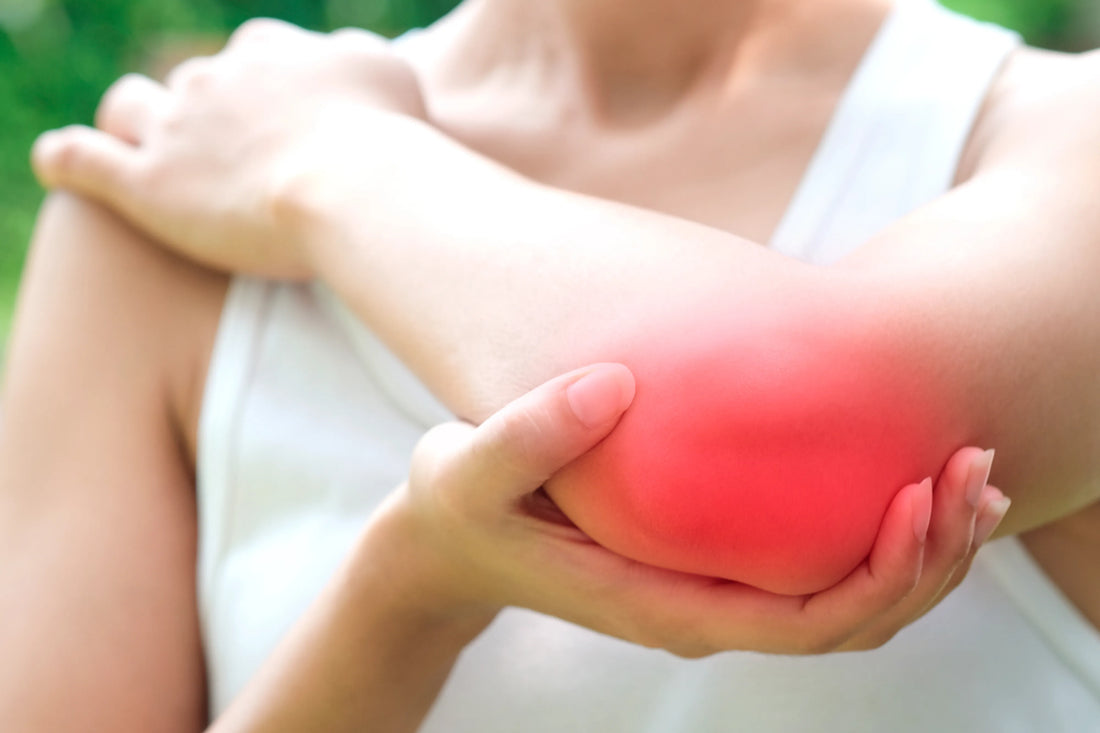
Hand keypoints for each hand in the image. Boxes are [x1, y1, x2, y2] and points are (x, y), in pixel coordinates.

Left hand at [31, 19, 422, 278]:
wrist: (356, 186)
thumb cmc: (391, 140)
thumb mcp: (391, 77)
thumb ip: (359, 61)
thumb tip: (348, 64)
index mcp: (269, 51)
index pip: (253, 56)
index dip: (263, 90)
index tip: (283, 124)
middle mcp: (216, 78)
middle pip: (195, 84)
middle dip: (209, 115)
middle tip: (237, 162)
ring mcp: (176, 128)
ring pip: (133, 107)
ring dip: (139, 124)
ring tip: (153, 154)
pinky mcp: (147, 184)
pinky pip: (80, 159)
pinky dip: (66, 160)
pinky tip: (62, 164)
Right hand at [371, 362, 1008, 656]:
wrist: (446, 541)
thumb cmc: (458, 509)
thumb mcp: (465, 472)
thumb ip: (528, 433)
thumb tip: (614, 383)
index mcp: (661, 606)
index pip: (799, 624)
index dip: (876, 576)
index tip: (916, 497)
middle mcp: (701, 610)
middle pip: (850, 621)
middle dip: (927, 563)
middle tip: (973, 475)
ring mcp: (710, 588)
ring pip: (846, 601)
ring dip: (920, 551)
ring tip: (971, 479)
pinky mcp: (710, 557)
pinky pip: (815, 564)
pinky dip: (877, 533)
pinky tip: (901, 474)